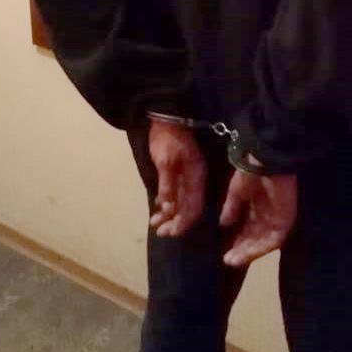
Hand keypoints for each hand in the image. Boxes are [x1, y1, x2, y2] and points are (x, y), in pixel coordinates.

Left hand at [147, 120, 206, 236]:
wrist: (166, 118)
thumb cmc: (167, 139)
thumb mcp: (166, 161)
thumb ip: (168, 184)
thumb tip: (168, 207)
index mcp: (196, 177)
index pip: (194, 206)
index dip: (184, 221)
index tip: (172, 233)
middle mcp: (194, 180)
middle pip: (188, 207)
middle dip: (175, 221)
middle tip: (161, 232)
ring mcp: (186, 177)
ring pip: (181, 202)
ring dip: (169, 215)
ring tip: (155, 224)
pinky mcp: (178, 173)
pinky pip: (175, 194)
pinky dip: (166, 204)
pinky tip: (157, 211)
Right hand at [219, 158, 297, 266]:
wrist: (267, 161)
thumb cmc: (251, 171)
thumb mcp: (236, 190)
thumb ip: (231, 207)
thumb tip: (223, 224)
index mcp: (256, 205)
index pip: (247, 228)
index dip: (237, 240)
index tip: (225, 251)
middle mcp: (267, 214)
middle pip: (255, 237)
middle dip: (241, 249)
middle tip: (228, 260)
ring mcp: (276, 218)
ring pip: (262, 242)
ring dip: (248, 252)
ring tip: (233, 261)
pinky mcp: (285, 221)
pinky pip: (273, 240)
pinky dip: (259, 248)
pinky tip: (245, 254)